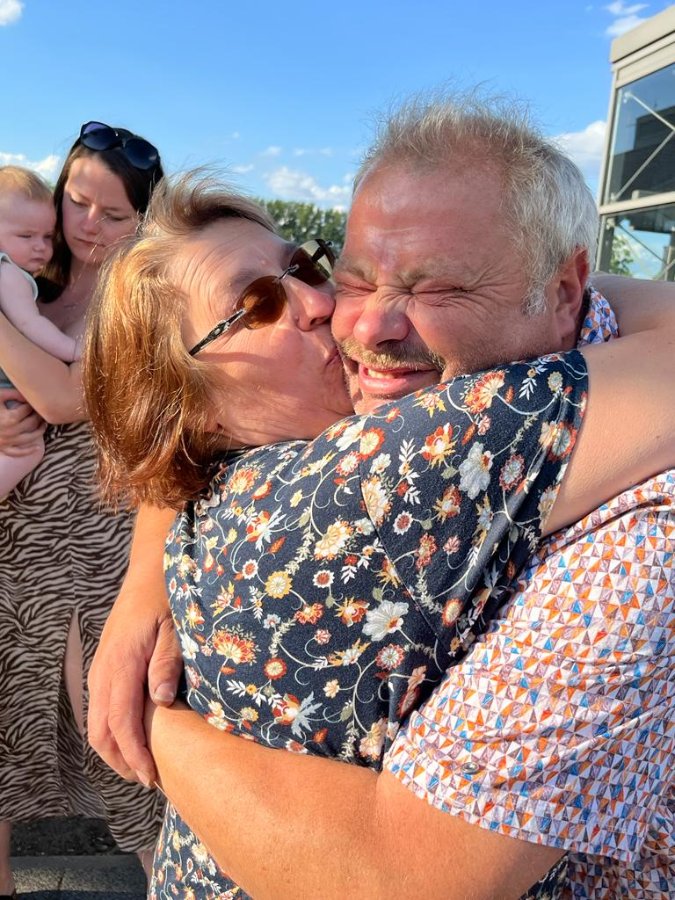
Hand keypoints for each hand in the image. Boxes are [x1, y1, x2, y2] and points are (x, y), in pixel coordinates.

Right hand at [0, 389, 45, 455]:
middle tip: (41, 411)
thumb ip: (13, 394)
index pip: (27, 410)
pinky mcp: (3, 448)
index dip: (32, 404)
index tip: (33, 401)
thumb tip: (28, 395)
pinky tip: (37, 447)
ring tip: (43, 425)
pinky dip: (28, 451)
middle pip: (31, 423)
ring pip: (29, 438)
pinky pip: (18, 452)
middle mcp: (11, 431)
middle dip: (38, 416)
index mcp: (10, 418)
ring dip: (39, 432)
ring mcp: (7, 441)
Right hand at [88, 583, 182, 785]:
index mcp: (121, 663)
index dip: (134, 754)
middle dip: (122, 762)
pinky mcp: (104, 669)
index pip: (120, 723)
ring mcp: (100, 670)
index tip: (151, 777)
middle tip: (150, 781)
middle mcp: (103, 671)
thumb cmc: (168, 598)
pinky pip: (100, 709)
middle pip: (100, 732)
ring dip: (115, 750)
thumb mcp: (175, 628)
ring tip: (143, 767)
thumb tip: (160, 702)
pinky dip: (113, 732)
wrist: (149, 574)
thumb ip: (167, 663)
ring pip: (96, 724)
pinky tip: (135, 739)